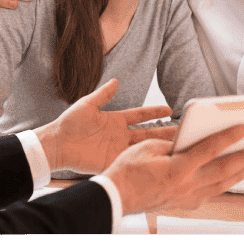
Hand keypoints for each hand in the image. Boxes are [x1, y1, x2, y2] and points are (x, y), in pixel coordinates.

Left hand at [34, 79, 176, 173]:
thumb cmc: (70, 122)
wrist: (58, 144)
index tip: (171, 108)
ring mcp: (118, 148)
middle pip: (148, 132)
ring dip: (159, 147)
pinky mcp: (113, 161)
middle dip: (165, 131)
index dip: (155, 111)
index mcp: (116, 119)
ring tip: (178, 146)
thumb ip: (103, 94)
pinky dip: (146, 161)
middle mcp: (120, 134)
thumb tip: (116, 80)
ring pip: (144, 147)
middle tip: (185, 130)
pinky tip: (160, 162)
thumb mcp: (87, 105)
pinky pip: (133, 161)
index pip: (141, 115)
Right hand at [104, 124, 243, 214]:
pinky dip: (220, 188)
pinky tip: (224, 183)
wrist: (117, 196)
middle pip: (222, 170)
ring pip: (219, 186)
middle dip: (242, 158)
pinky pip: (208, 196)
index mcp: (177, 168)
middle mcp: (186, 185)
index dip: (228, 137)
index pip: (209, 149)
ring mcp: (185, 197)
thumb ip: (171, 143)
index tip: (243, 129)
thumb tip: (187, 142)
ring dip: (236, 176)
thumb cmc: (127, 169)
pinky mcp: (181, 203)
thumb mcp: (147, 147)